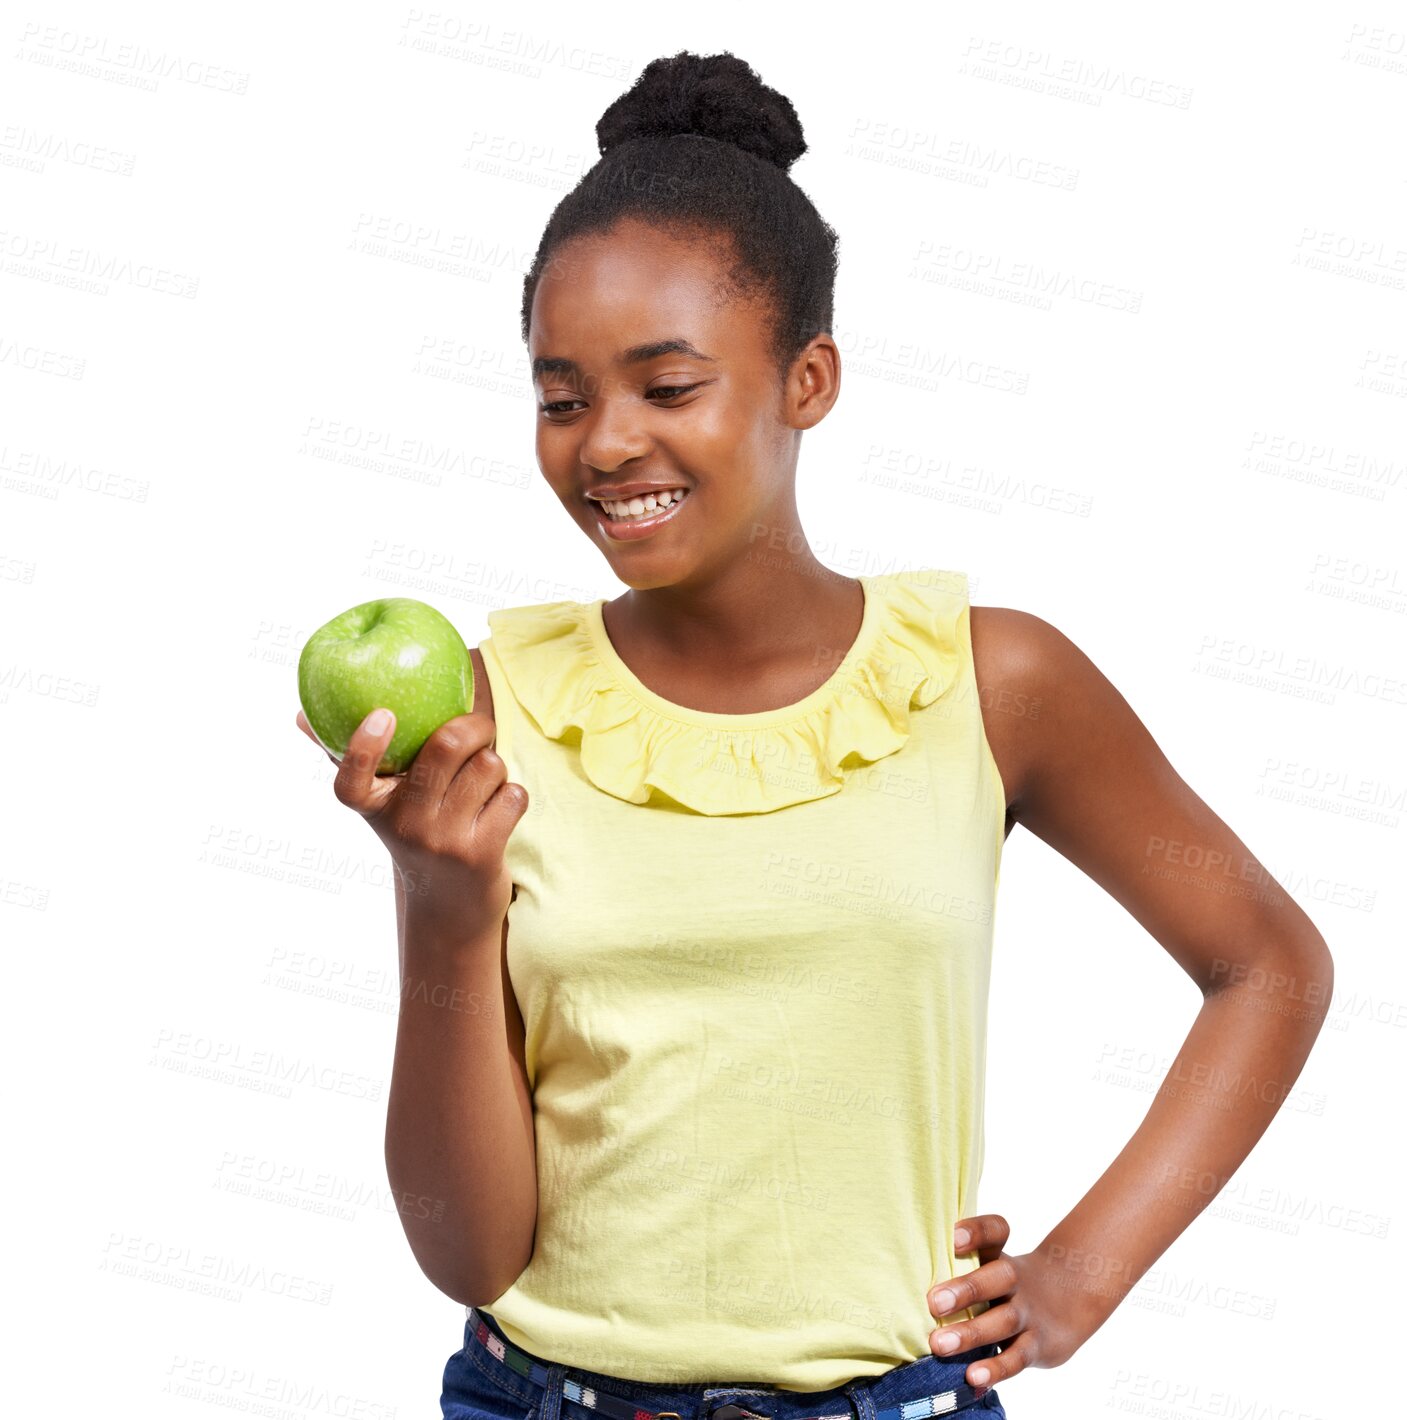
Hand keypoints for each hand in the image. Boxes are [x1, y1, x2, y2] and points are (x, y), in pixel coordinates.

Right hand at [296, 706, 526, 939]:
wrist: (448, 909)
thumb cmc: (416, 836)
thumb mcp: (380, 806)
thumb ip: (349, 761)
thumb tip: (299, 716)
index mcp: (374, 807)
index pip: (352, 780)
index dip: (364, 747)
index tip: (382, 715)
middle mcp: (404, 826)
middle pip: (445, 747)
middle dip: (473, 725)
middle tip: (477, 729)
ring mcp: (442, 841)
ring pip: (487, 766)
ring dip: (495, 767)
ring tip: (483, 783)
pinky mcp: (481, 854)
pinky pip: (512, 795)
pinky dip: (513, 794)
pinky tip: (499, 809)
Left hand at [927, 1214, 1090, 1389]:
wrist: (1067, 1300)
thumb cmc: (1002, 1282)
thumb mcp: (989, 1264)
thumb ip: (956, 1266)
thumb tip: (902, 1274)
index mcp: (999, 1255)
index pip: (996, 1231)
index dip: (978, 1231)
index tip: (953, 1236)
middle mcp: (1016, 1281)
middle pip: (1000, 1277)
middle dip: (967, 1289)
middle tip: (933, 1302)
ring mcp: (1028, 1314)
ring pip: (1004, 1321)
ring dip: (971, 1333)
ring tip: (939, 1345)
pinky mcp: (1037, 1346)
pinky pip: (1017, 1358)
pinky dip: (996, 1370)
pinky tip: (972, 1377)